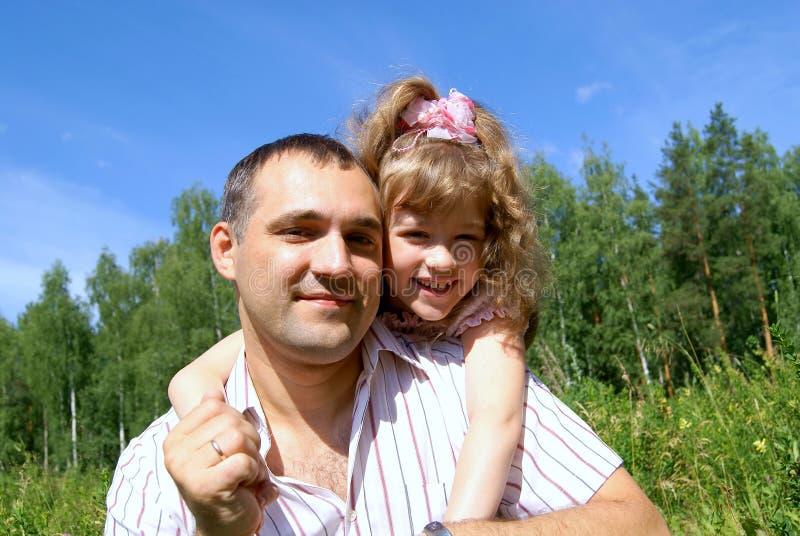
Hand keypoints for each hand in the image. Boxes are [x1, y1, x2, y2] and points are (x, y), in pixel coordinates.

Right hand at [164, 390, 276, 535]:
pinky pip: (244, 461)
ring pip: (239, 437)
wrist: (222, 529)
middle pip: (231, 420)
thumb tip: (212, 391)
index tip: (234, 447)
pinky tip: (247, 486)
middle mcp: (175, 453)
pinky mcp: (207, 486)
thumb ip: (214, 421)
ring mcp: (187, 470)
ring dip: (253, 457)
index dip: (236, 422)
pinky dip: (255, 473)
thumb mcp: (217, 448)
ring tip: (246, 474)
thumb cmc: (223, 484)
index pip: (216, 407)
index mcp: (175, 439)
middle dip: (250, 441)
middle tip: (245, 464)